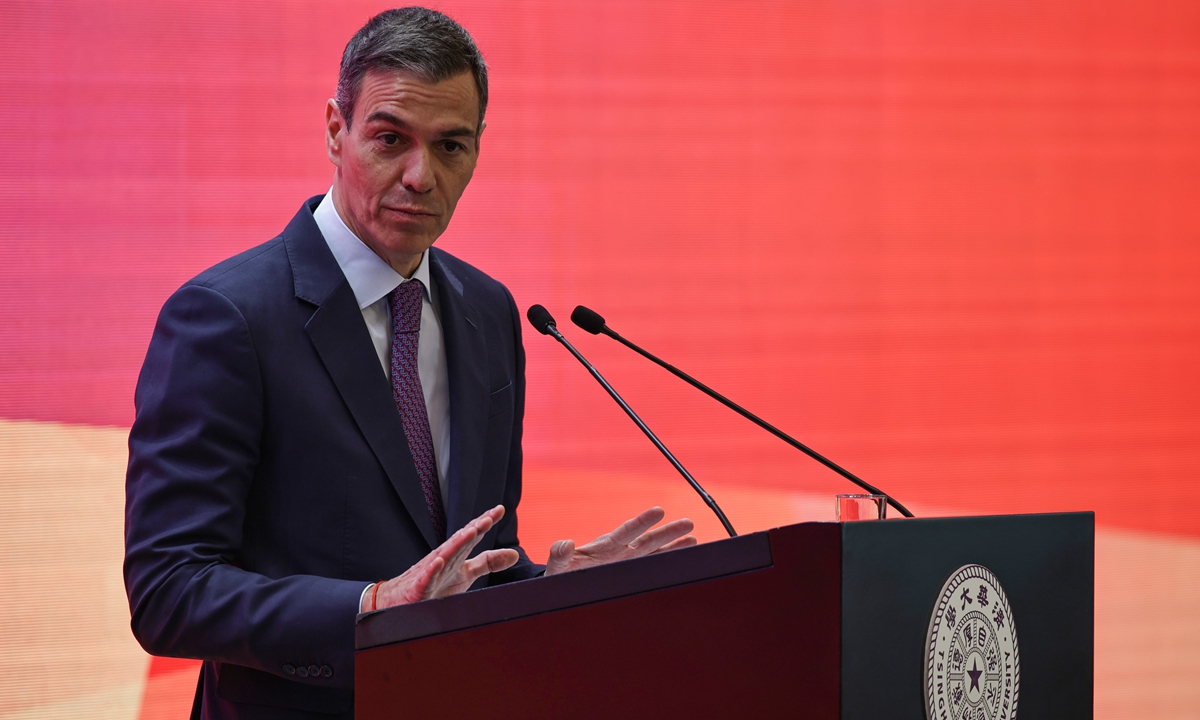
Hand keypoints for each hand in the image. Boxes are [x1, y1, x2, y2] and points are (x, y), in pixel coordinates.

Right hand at [367, 505, 519, 610]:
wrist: (400, 600)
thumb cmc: (436, 585)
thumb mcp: (466, 573)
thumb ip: (488, 562)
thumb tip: (514, 554)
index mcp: (456, 553)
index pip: (472, 534)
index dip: (485, 522)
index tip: (500, 509)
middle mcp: (443, 557)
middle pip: (461, 540)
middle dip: (475, 528)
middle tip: (490, 517)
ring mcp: (431, 572)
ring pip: (445, 555)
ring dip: (457, 543)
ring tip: (472, 531)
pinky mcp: (419, 588)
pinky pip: (425, 578)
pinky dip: (432, 569)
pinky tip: (438, 561)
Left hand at [544, 507, 695, 575]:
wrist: (566, 587)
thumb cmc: (562, 574)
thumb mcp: (558, 565)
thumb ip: (559, 554)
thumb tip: (565, 542)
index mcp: (606, 546)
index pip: (627, 531)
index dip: (643, 522)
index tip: (659, 511)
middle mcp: (622, 552)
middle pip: (649, 540)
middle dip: (668, 532)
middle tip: (688, 523)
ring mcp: (628, 564)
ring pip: (655, 554)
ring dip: (674, 547)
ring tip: (694, 539)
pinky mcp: (631, 576)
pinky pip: (653, 570)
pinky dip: (668, 565)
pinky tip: (684, 560)